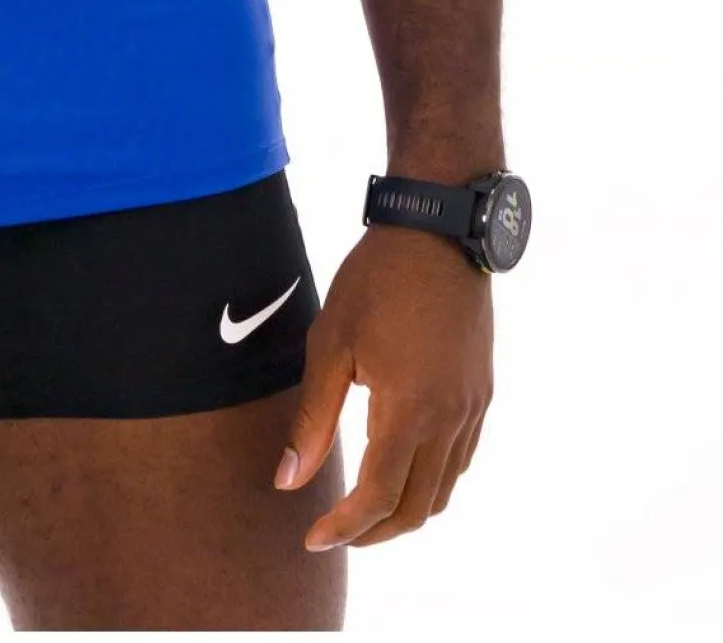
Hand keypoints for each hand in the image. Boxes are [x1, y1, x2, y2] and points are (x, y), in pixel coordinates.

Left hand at [274, 225, 492, 548]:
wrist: (438, 231)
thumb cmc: (375, 281)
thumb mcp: (330, 344)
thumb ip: (312, 419)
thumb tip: (288, 480)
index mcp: (408, 411)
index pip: (378, 497)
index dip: (344, 527)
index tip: (313, 537)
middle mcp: (449, 419)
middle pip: (417, 509)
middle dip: (374, 532)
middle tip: (335, 531)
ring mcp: (472, 408)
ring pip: (444, 490)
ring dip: (405, 510)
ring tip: (365, 508)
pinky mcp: (481, 392)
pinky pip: (461, 460)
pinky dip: (432, 481)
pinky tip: (402, 466)